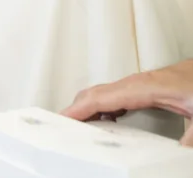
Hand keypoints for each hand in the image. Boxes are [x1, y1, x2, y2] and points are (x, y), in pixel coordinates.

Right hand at [60, 59, 192, 145]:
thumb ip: (189, 137)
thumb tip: (177, 157)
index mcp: (144, 87)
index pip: (101, 97)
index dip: (78, 109)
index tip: (61, 119)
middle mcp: (138, 82)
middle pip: (95, 93)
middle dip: (75, 109)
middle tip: (59, 126)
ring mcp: (141, 83)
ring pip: (103, 93)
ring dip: (87, 108)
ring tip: (76, 126)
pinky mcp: (146, 87)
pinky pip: (115, 95)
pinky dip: (102, 106)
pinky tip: (105, 120)